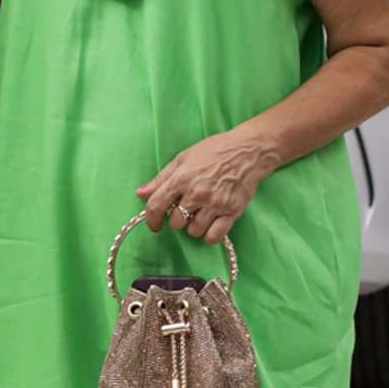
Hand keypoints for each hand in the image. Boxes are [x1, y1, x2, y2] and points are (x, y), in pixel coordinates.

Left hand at [136, 129, 273, 245]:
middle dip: (177, 219)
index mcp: (181, 179)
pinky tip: (211, 224)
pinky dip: (209, 234)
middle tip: (186, 209)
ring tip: (200, 213)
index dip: (151, 220)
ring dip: (193, 226)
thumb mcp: (183, 158)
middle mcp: (197, 193)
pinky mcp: (232, 212)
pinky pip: (214, 236)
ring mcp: (215, 204)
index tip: (154, 225)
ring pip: (194, 231)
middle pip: (176, 223)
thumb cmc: (214, 151)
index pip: (156, 206)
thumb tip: (140, 193)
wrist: (248, 151)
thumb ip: (160, 178)